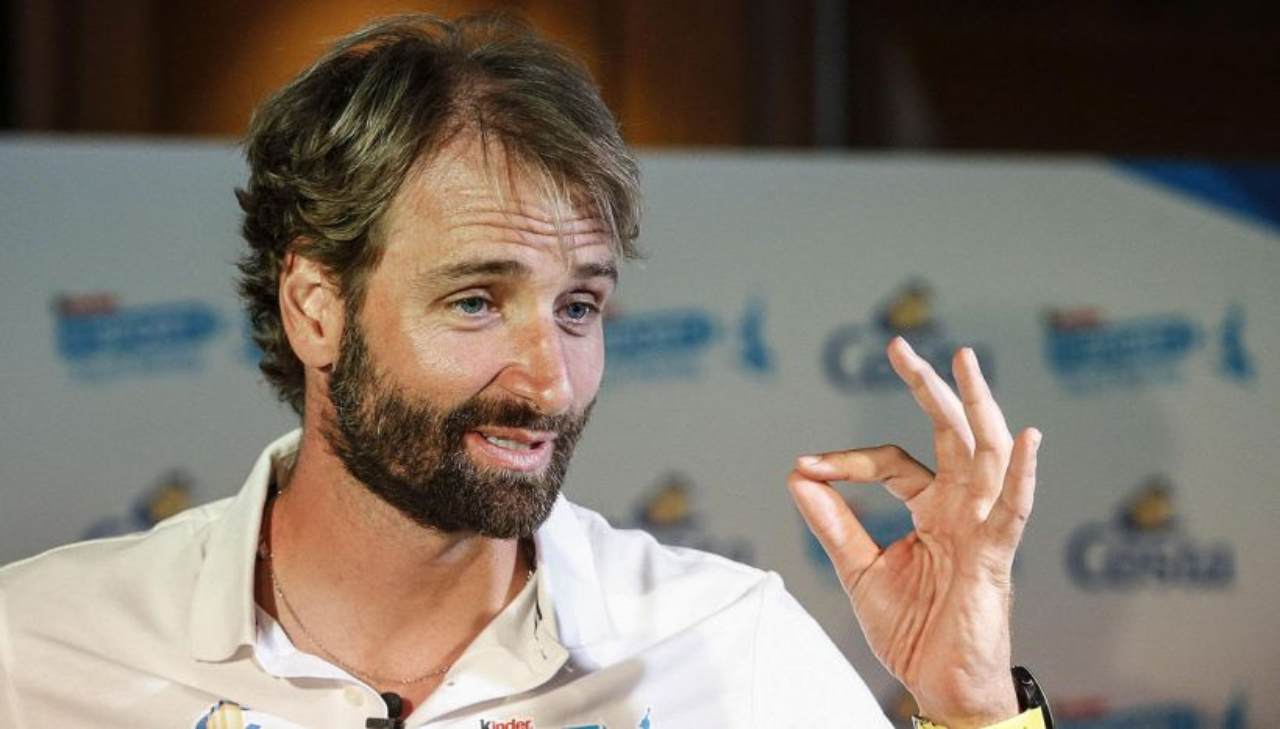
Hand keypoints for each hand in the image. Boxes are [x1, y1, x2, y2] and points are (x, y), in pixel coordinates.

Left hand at [788, 337, 1040, 728]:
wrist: (940, 683)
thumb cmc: (912, 629)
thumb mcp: (859, 568)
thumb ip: (832, 523)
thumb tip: (797, 475)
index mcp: (933, 508)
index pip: (893, 461)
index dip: (847, 460)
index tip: (805, 466)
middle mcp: (962, 507)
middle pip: (950, 434)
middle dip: (928, 388)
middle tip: (899, 347)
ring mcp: (983, 527)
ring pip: (986, 454)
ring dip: (976, 406)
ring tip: (962, 361)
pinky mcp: (995, 556)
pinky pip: (1015, 510)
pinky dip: (1023, 474)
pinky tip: (1027, 437)